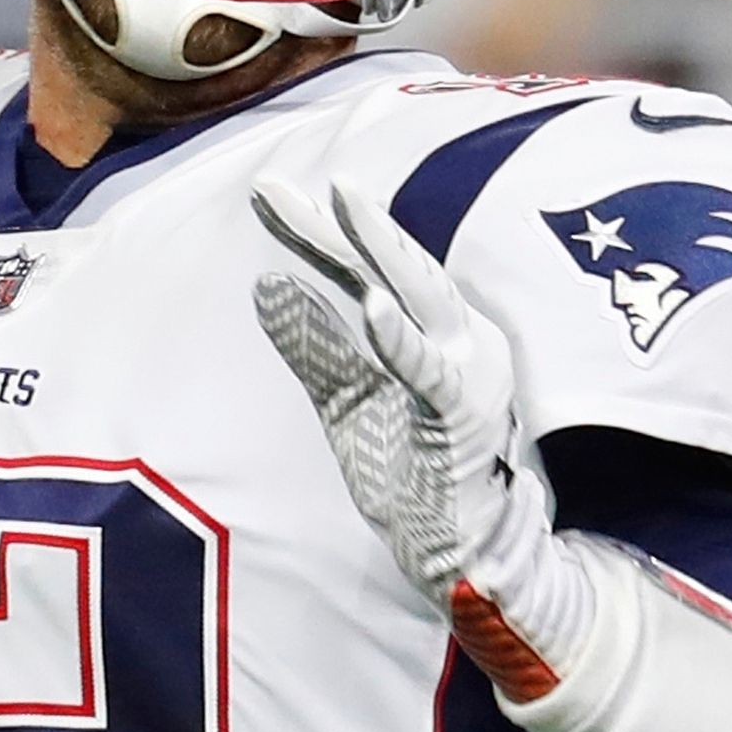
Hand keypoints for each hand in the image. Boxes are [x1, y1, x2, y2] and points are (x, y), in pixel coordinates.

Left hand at [249, 174, 596, 700]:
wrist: (465, 550)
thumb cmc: (412, 471)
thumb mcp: (347, 401)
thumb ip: (314, 345)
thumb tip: (265, 284)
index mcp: (428, 331)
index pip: (363, 271)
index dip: (314, 232)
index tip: (264, 192)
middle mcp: (456, 336)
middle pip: (390, 267)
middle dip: (338, 221)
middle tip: (279, 182)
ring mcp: (468, 371)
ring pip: (420, 297)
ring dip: (381, 250)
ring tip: (341, 203)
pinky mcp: (467, 414)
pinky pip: (431, 371)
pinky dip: (403, 339)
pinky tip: (370, 306)